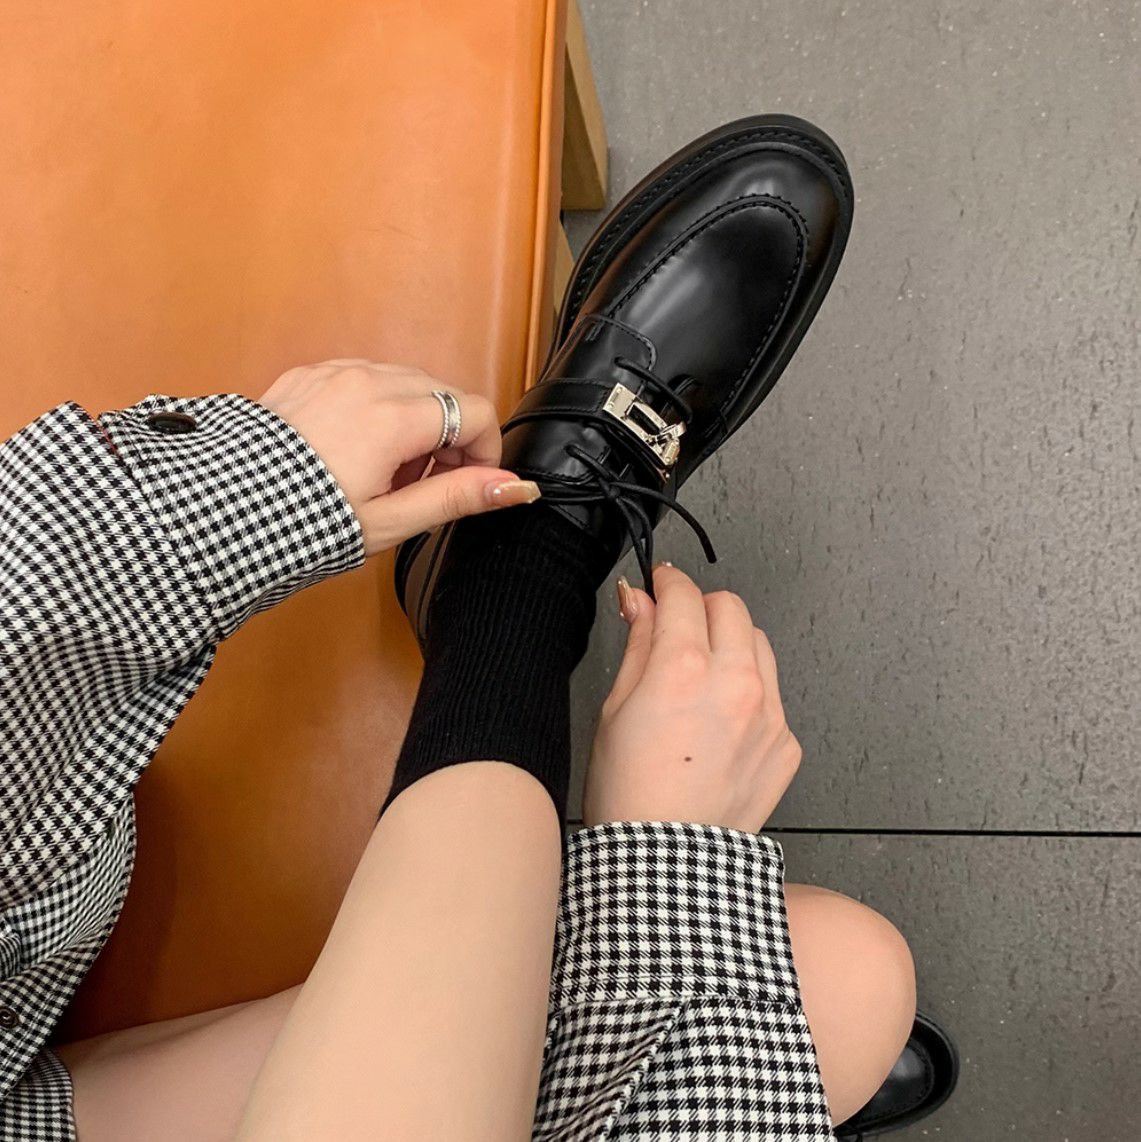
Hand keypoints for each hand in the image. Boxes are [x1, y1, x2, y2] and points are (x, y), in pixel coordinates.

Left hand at [258, 359, 539, 556]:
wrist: (222, 511)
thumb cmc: (298, 523)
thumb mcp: (390, 522)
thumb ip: (458, 497)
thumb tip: (515, 487)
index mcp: (393, 418)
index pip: (475, 412)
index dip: (484, 451)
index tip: (467, 482)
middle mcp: (367, 382)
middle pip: (444, 394)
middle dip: (448, 438)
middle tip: (420, 485)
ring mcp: (335, 372)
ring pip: (407, 382)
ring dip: (413, 421)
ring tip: (384, 470)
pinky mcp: (310, 374)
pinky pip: (366, 377)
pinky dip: (377, 406)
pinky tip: (355, 448)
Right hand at [583, 564, 801, 832]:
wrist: (667, 862)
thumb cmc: (631, 796)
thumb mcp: (614, 709)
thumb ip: (638, 645)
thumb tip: (642, 604)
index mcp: (683, 670)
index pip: (684, 594)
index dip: (666, 581)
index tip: (659, 583)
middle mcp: (735, 684)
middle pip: (730, 607)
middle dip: (701, 607)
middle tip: (677, 626)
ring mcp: (768, 714)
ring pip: (758, 643)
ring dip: (730, 642)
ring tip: (701, 673)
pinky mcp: (785, 742)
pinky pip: (772, 692)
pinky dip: (748, 690)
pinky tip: (719, 718)